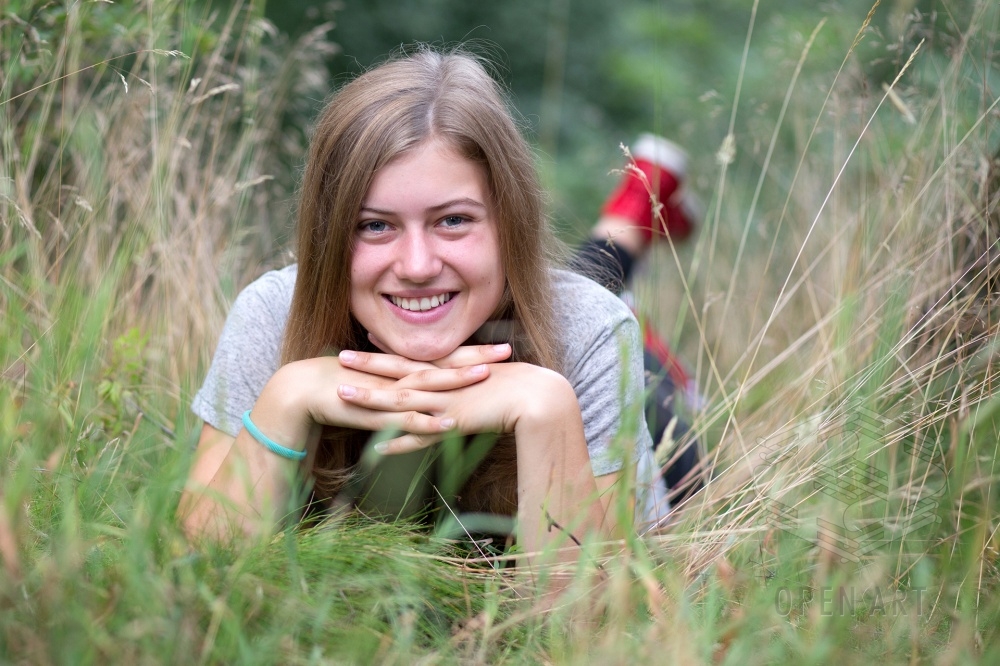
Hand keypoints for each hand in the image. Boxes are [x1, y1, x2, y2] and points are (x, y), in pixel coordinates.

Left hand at [336, 361, 575, 453]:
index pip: (411, 358)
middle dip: (367, 366)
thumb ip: (467, 377)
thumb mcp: (486, 375)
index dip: (386, 352)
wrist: (535, 396)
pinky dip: (397, 441)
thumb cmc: (516, 385)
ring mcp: (444, 402)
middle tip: (339, 358)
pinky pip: (419, 435)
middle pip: (397, 372)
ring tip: (342, 394)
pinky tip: (375, 448)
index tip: (362, 343)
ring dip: (370, 397)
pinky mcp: (452, 422)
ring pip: (400, 399)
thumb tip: (460, 374)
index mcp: (449, 370)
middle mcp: (442, 383)